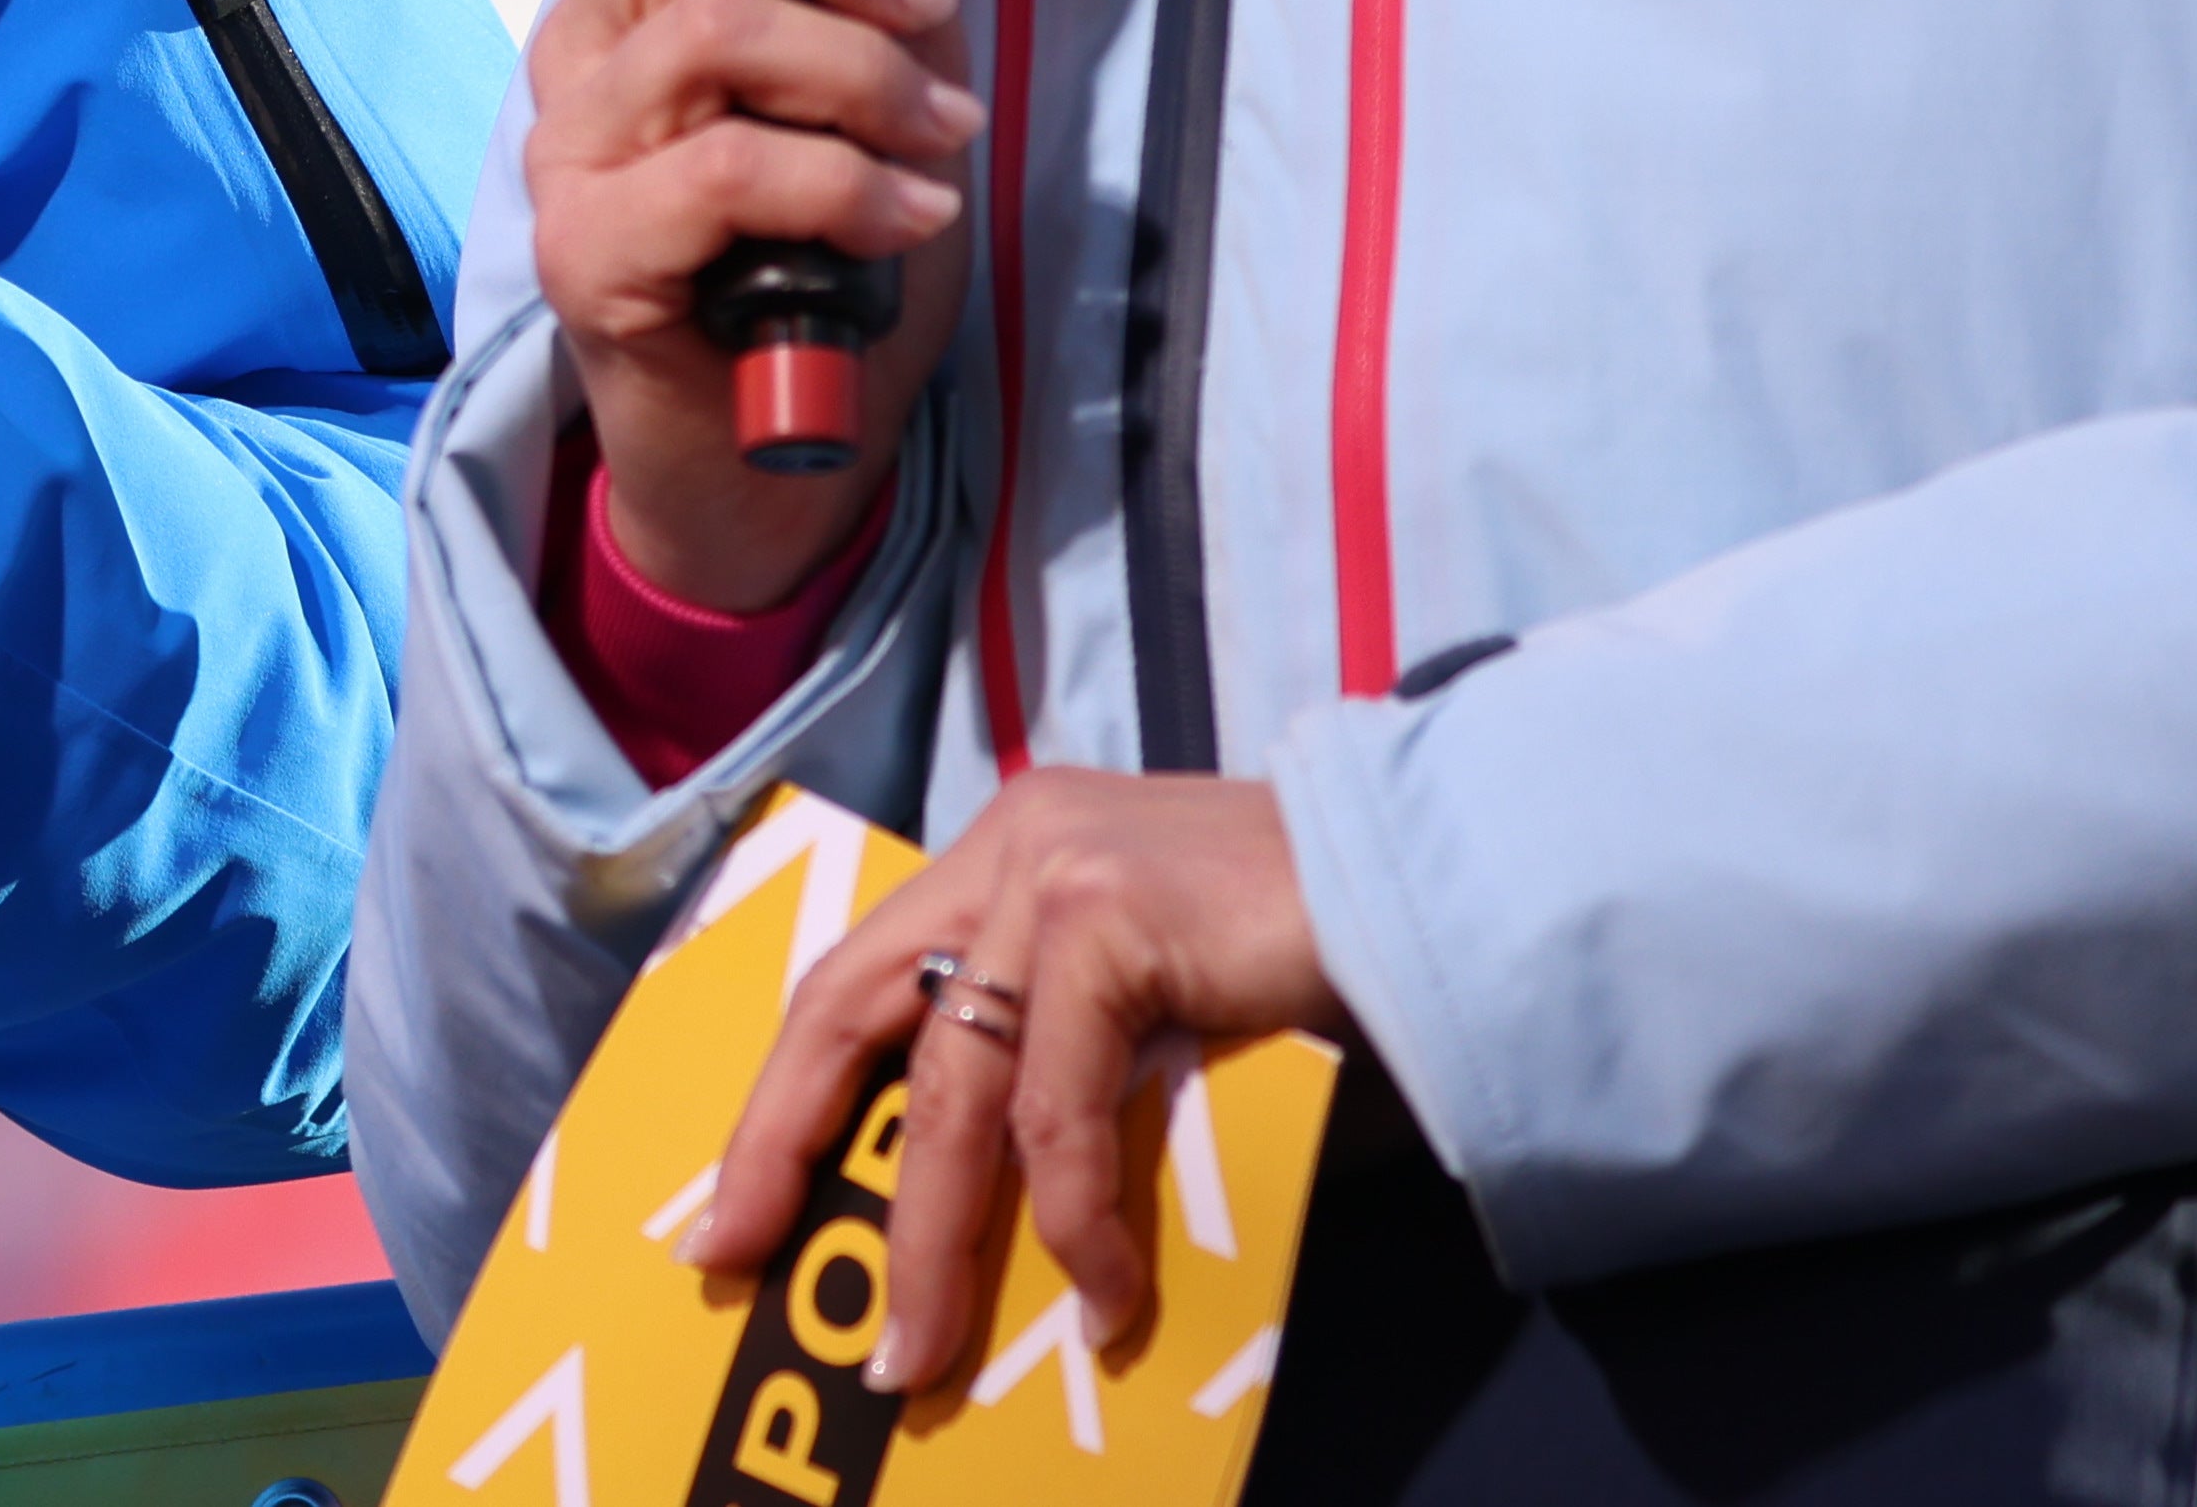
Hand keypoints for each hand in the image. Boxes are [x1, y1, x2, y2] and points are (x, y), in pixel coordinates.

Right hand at [524, 0, 989, 606]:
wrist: (784, 444)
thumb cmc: (825, 246)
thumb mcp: (897, 59)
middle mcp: (591, 37)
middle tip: (926, 9)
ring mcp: (575, 143)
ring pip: (715, 29)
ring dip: (867, 76)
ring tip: (939, 139)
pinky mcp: (589, 247)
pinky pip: (727, 167)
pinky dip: (847, 182)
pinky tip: (903, 215)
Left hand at [697, 771, 1335, 1383]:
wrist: (1461, 896)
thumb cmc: (1327, 977)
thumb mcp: (1160, 1021)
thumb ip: (1072, 1084)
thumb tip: (993, 1231)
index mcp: (1010, 855)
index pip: (858, 981)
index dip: (784, 1099)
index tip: (735, 1210)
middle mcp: (1012, 844)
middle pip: (851, 1012)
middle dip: (783, 1150)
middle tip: (744, 1266)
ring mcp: (1051, 869)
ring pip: (949, 1085)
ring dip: (928, 1237)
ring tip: (920, 1352)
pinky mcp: (1104, 914)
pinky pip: (1056, 1105)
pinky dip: (1072, 1218)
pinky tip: (1107, 1297)